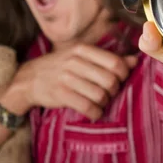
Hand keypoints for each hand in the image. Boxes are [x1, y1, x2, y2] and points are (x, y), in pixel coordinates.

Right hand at [1, 44, 137, 119]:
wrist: (28, 79)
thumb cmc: (60, 67)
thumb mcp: (81, 57)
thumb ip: (108, 58)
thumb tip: (134, 60)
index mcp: (82, 49)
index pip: (115, 63)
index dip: (122, 75)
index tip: (118, 80)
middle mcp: (74, 61)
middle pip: (110, 81)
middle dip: (114, 91)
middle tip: (108, 93)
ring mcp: (66, 78)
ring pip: (100, 95)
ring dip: (104, 103)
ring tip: (99, 102)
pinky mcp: (61, 94)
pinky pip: (88, 107)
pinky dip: (95, 113)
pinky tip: (93, 112)